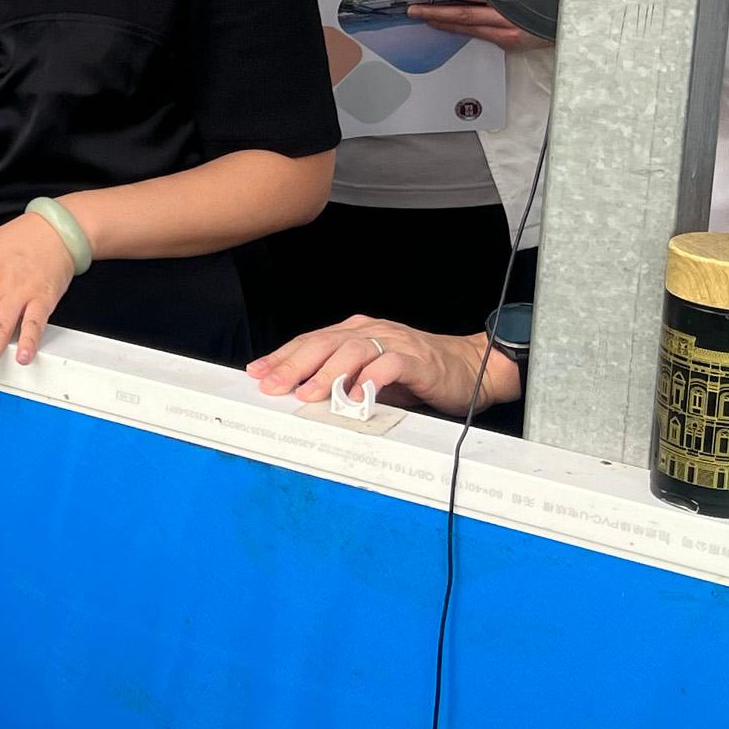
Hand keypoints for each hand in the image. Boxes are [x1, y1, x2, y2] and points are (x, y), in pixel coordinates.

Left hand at [246, 313, 519, 417]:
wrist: (471, 367)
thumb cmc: (417, 373)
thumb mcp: (371, 375)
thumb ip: (342, 379)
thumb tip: (300, 395)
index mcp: (355, 332)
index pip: (310, 341)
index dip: (282, 357)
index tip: (257, 373)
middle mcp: (370, 331)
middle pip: (323, 344)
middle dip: (293, 365)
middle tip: (272, 386)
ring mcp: (394, 342)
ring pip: (352, 351)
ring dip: (327, 374)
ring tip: (308, 395)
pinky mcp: (417, 360)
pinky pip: (390, 365)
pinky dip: (370, 380)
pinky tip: (356, 398)